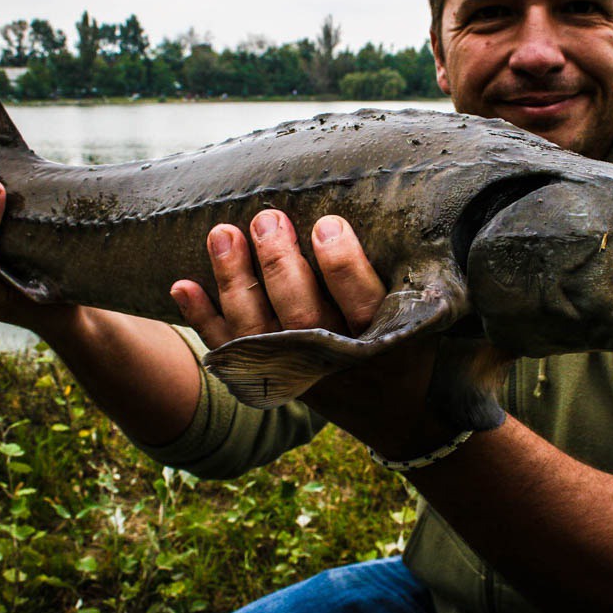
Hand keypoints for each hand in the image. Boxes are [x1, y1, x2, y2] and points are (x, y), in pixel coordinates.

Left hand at [171, 210, 444, 456]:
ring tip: (223, 233)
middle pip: (300, 315)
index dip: (341, 265)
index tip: (327, 223)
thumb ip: (411, 274)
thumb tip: (395, 198)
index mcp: (382, 341)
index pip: (360, 302)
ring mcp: (298, 372)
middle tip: (268, 218)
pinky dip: (202, 320)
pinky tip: (182, 285)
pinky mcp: (270, 377)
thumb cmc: (412, 342)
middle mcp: (336, 360)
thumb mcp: (429, 315)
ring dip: (234, 281)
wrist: (398, 413)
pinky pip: (228, 351)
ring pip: (257, 329)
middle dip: (279, 264)